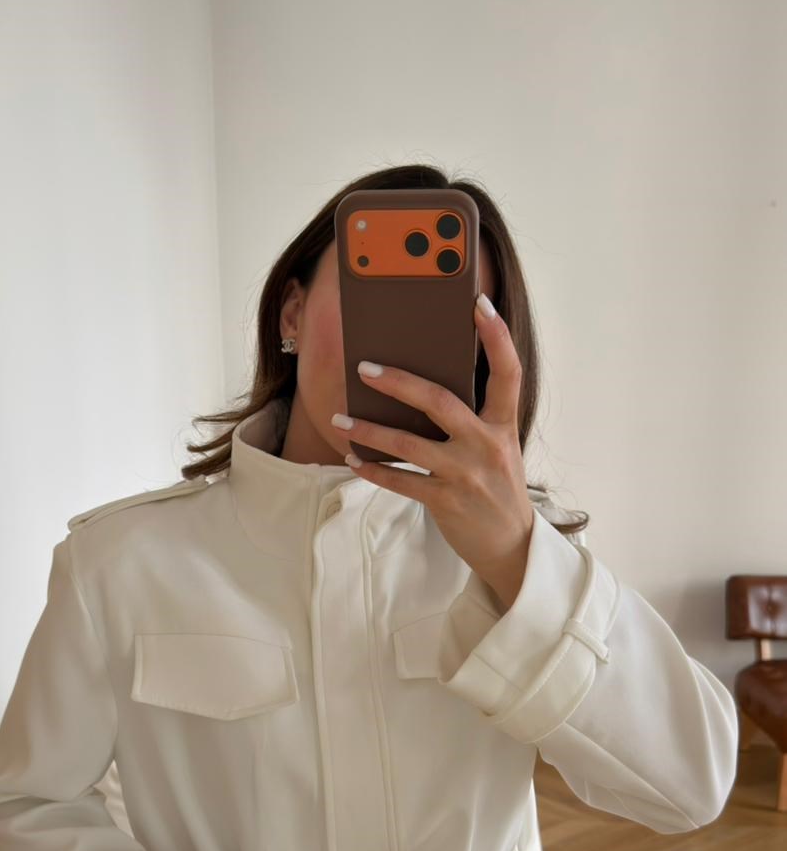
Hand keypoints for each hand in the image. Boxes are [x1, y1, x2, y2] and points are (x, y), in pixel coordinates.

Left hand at [330, 296, 534, 609]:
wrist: (511, 546)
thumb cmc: (497, 488)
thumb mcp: (498, 448)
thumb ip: (474, 419)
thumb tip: (423, 390)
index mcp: (504, 425)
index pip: (508, 372)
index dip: (496, 336)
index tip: (478, 304)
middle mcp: (486, 446)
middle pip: (439, 402)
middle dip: (398, 382)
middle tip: (364, 367)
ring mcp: (466, 475)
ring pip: (408, 445)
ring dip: (368, 430)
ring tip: (339, 416)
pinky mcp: (446, 502)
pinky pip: (401, 481)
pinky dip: (373, 470)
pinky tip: (353, 459)